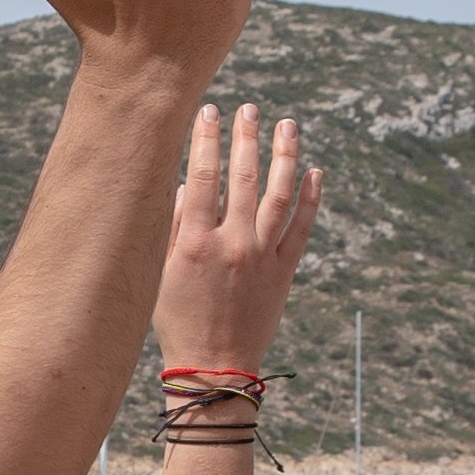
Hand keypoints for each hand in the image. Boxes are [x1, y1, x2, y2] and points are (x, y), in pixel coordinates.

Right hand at [154, 102, 319, 372]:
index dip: (206, 140)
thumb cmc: (177, 320)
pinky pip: (301, 228)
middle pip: (244, 178)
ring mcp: (262, 257)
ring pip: (279, 196)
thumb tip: (187, 184)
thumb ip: (172, 227)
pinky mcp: (284, 272)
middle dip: (246, 138)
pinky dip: (309, 198)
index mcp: (196, 243)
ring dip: (285, 157)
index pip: (202, 177)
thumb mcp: (161, 273)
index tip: (209, 111)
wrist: (214, 367)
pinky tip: (313, 172)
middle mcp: (233, 245)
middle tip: (249, 108)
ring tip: (287, 126)